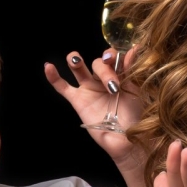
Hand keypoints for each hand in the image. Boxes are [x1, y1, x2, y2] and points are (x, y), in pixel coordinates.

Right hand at [43, 50, 146, 175]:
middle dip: (104, 70)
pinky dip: (54, 77)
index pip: (114, 57)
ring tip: (74, 60)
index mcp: (119, 74)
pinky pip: (62, 87)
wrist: (126, 138)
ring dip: (76, 61)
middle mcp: (103, 78)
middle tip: (112, 86)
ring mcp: (89, 88)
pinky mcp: (77, 100)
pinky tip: (48, 67)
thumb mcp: (138, 90)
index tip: (123, 64)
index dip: (116, 57)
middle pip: (98, 63)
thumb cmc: (135, 116)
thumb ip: (133, 70)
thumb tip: (134, 48)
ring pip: (79, 69)